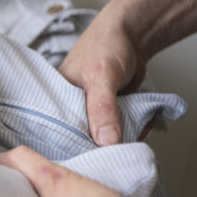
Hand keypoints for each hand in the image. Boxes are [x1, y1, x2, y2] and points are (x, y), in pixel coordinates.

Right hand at [58, 14, 146, 144]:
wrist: (132, 36)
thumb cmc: (105, 47)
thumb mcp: (101, 77)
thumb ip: (102, 109)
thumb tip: (106, 143)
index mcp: (55, 102)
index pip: (59, 135)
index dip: (75, 150)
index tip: (95, 160)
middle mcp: (70, 111)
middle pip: (84, 142)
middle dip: (104, 146)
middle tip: (121, 147)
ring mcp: (92, 115)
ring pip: (105, 139)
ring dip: (123, 138)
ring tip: (135, 128)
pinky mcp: (110, 116)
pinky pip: (120, 132)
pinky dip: (133, 130)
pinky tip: (141, 123)